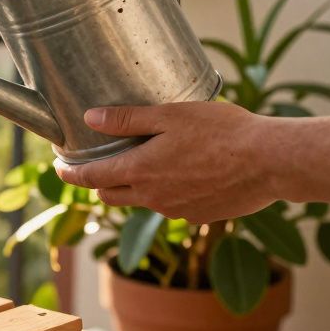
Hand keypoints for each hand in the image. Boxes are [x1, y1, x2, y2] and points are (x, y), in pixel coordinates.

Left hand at [54, 102, 277, 224]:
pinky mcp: (200, 215)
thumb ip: (127, 118)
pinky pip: (171, 205)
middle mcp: (154, 197)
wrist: (270, 162)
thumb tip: (90, 118)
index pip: (92, 177)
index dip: (71, 173)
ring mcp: (177, 210)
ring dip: (133, 186)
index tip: (59, 167)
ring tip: (141, 164)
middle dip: (97, 182)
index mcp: (141, 171)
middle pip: (111, 194)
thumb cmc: (222, 131)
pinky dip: (165, 192)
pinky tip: (180, 173)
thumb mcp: (170, 115)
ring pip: (142, 201)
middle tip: (94, 165)